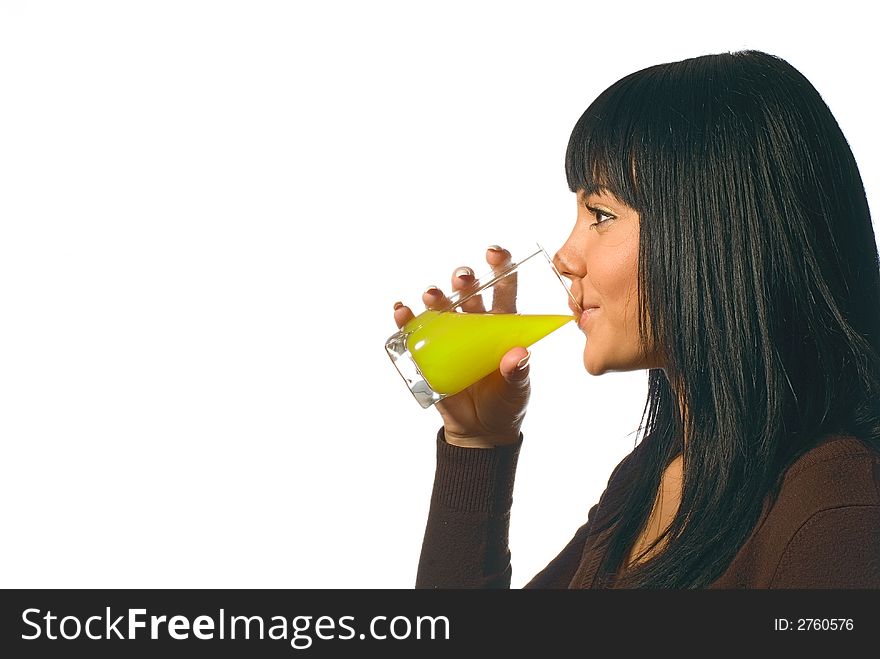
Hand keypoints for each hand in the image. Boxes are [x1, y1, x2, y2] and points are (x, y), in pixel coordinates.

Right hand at [392, 245, 529, 447]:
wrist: (480, 431)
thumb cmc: (505, 403)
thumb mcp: (516, 390)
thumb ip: (518, 373)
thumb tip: (518, 356)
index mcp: (501, 326)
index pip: (503, 290)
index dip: (501, 268)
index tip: (495, 254)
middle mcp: (475, 325)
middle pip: (468, 293)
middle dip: (464, 279)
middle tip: (463, 278)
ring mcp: (450, 337)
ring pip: (440, 307)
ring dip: (436, 296)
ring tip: (433, 295)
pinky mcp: (429, 354)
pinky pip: (413, 332)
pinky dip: (405, 319)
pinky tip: (402, 311)